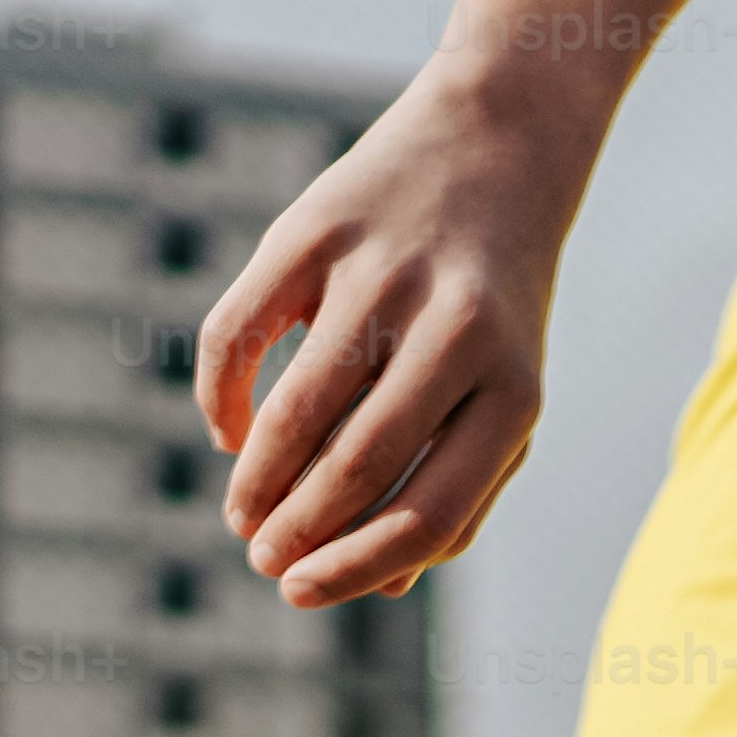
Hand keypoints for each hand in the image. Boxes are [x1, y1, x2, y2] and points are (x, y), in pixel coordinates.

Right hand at [191, 50, 605, 606]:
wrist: (496, 145)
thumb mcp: (508, 394)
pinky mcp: (312, 230)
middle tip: (260, 563)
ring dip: (257, 479)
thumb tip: (383, 585)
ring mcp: (379, 277)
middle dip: (298, 532)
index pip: (428, 513)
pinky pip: (241, 329)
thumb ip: (462, 486)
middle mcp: (453, 333)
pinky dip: (222, 392)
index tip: (301, 591)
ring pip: (297, 408)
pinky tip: (226, 433)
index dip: (355, 567)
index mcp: (514, 391)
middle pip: (357, 467)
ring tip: (241, 517)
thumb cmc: (497, 303)